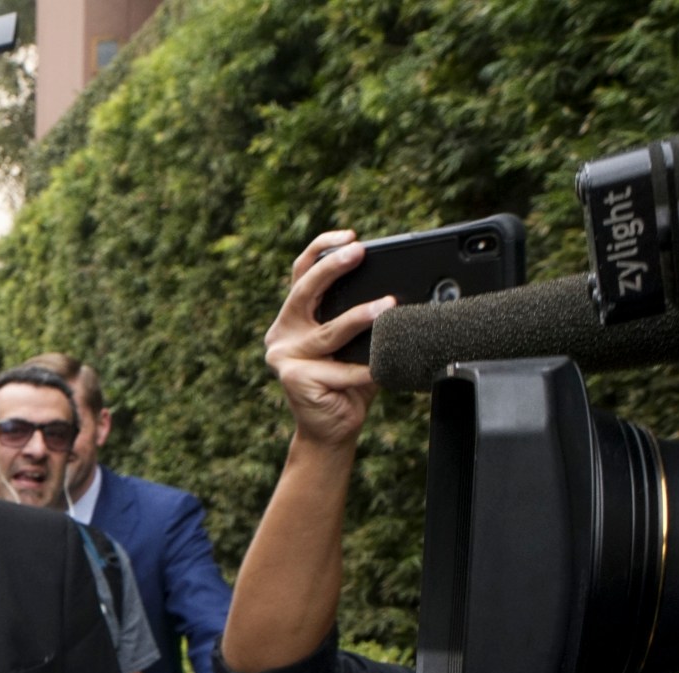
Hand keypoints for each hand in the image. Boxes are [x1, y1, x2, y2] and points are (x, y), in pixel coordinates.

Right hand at [264, 231, 390, 450]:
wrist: (331, 430)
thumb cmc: (347, 384)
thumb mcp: (354, 343)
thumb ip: (360, 317)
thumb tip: (396, 291)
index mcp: (294, 318)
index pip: (301, 273)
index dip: (322, 249)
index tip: (351, 238)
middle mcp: (282, 333)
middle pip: (304, 290)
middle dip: (333, 266)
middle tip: (359, 251)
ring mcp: (283, 356)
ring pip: (328, 332)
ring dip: (360, 317)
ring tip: (387, 306)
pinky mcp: (293, 379)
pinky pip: (339, 369)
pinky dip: (364, 370)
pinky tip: (381, 369)